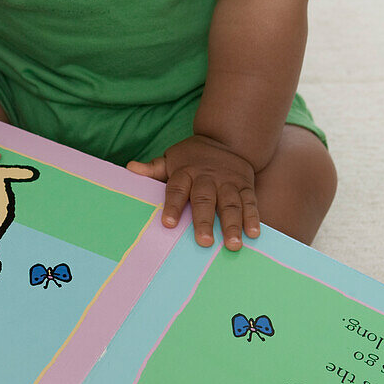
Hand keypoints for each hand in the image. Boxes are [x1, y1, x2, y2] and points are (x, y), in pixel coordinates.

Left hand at [127, 134, 259, 249]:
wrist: (226, 139)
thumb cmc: (192, 158)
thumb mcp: (171, 159)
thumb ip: (153, 169)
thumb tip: (130, 169)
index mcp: (186, 172)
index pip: (176, 189)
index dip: (172, 206)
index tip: (169, 224)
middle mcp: (207, 177)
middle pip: (205, 199)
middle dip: (205, 221)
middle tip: (204, 242)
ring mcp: (228, 182)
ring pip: (230, 203)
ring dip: (232, 224)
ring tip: (232, 245)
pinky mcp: (245, 186)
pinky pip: (250, 202)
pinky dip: (252, 217)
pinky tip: (253, 234)